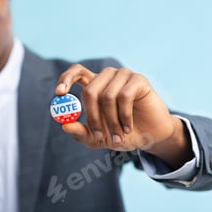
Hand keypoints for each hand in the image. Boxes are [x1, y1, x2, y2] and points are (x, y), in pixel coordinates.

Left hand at [56, 64, 192, 167]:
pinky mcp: (138, 79)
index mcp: (94, 85)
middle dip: (92, 116)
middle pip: (90, 90)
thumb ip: (82, 133)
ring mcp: (123, 76)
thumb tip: (64, 125)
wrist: (151, 136)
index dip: (66, 79)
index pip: (76, 73)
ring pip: (107, 96)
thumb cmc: (122, 134)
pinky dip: (124, 116)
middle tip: (97, 135)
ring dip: (111, 121)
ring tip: (118, 136)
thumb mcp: (98, 138)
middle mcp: (107, 77)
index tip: (59, 93)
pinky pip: (124, 96)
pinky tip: (128, 128)